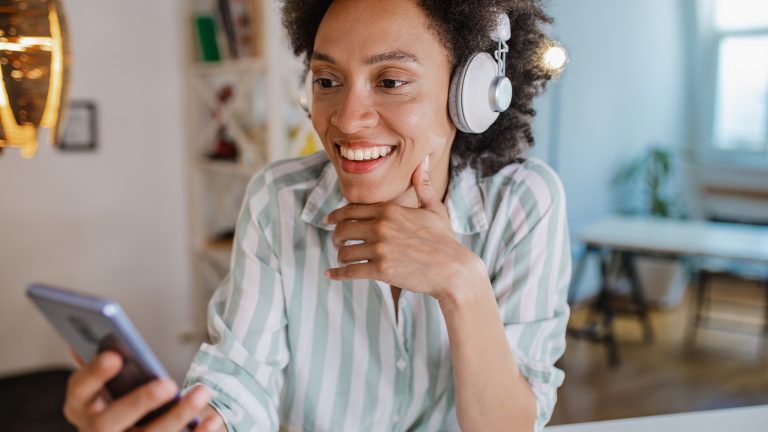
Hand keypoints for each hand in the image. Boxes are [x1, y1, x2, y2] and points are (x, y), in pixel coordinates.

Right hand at [64, 351, 223, 431]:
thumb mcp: (101, 383)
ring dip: (178, 415)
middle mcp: (95, 430)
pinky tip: (213, 418)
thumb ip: (101, 361)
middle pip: (111, 421)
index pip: (80, 389)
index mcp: (80, 405)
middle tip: (168, 384)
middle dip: (140, 401)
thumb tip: (101, 333)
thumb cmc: (113, 399)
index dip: (94, 373)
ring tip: (202, 392)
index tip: (115, 355)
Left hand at [325, 156, 483, 298]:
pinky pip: (350, 271)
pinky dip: (338, 274)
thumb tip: (422, 161)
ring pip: (344, 251)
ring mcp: (380, 249)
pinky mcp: (381, 270)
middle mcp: (381, 226)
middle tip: (338, 242)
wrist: (454, 269)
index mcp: (390, 210)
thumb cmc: (445, 240)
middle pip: (343, 229)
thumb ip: (423, 185)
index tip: (329, 220)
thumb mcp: (434, 208)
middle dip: (337, 236)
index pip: (351, 210)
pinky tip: (331, 274)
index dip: (336, 216)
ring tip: (344, 258)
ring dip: (341, 256)